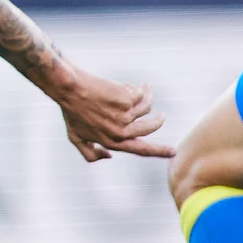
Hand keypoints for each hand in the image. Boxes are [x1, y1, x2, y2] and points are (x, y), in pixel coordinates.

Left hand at [49, 68, 173, 162]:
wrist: (69, 89)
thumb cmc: (71, 112)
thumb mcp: (75, 138)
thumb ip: (90, 154)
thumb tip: (109, 157)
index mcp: (112, 142)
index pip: (141, 150)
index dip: (159, 151)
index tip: (173, 152)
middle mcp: (121, 131)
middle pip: (151, 127)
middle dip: (159, 120)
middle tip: (162, 115)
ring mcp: (125, 114)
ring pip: (147, 107)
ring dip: (147, 97)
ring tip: (143, 90)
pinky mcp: (127, 98)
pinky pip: (140, 93)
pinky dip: (137, 88)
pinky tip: (126, 85)